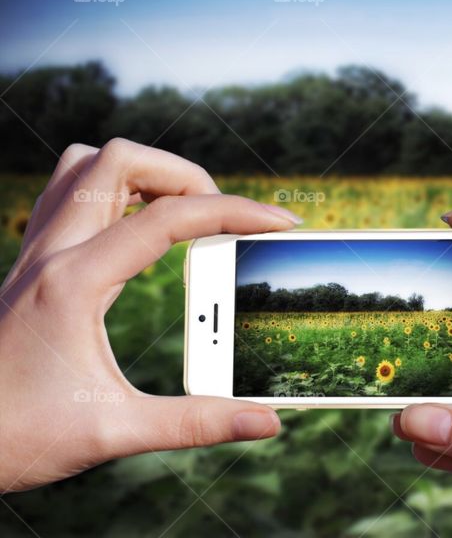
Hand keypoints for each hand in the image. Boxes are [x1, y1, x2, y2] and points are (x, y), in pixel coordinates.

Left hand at [0, 138, 299, 492]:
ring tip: (183, 211)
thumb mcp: (112, 432)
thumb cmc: (16, 438)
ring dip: (143, 172)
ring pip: (86, 164)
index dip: (235, 213)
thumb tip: (267, 421)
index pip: (168, 218)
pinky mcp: (31, 264)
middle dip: (185, 174)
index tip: (279, 223)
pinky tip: (139, 233)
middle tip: (222, 218)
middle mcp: (49, 253)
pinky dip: (115, 192)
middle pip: (121, 159)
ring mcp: (34, 253)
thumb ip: (196, 423)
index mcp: (73, 282)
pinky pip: (71, 194)